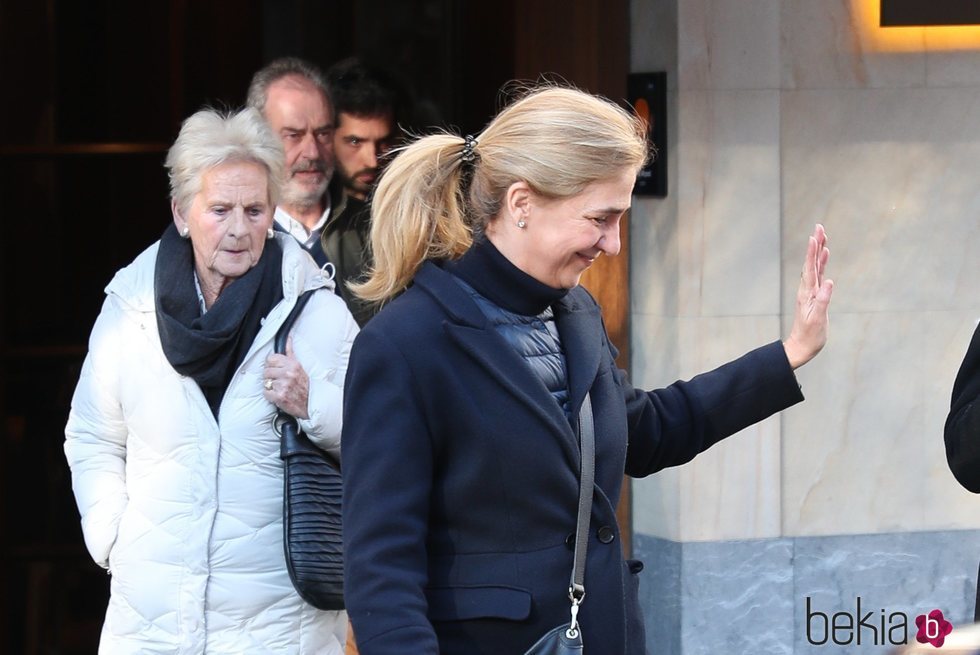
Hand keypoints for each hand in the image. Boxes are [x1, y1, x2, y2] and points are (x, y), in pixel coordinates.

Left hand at [263, 337, 309, 418]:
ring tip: (280, 389)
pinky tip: (278, 396)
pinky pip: (266, 393)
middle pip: (266, 371)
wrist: (311, 404)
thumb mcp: (299, 367)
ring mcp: (284, 385)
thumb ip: (290, 352)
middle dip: (271, 377)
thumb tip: (288, 338)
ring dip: (271, 387)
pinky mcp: (280, 396)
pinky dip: (270, 396)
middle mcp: (289, 374)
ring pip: (265, 382)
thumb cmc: (304, 386)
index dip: (272, 366)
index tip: (276, 370)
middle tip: (279, 382)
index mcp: (293, 365)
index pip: (271, 359)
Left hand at [783, 224, 833, 369]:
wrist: (802, 346)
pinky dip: (821, 263)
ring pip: (815, 267)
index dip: (812, 252)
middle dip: (815, 245)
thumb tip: (829, 282)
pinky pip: (818, 275)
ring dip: (818, 251)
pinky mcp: (815, 295)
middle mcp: (807, 289)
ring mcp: (810, 292)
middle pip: (811, 263)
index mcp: (807, 294)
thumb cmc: (810, 336)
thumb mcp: (818, 320)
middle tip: (819, 227)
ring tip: (822, 235)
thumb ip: (823, 301)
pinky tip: (824, 255)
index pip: (810, 269)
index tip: (815, 236)